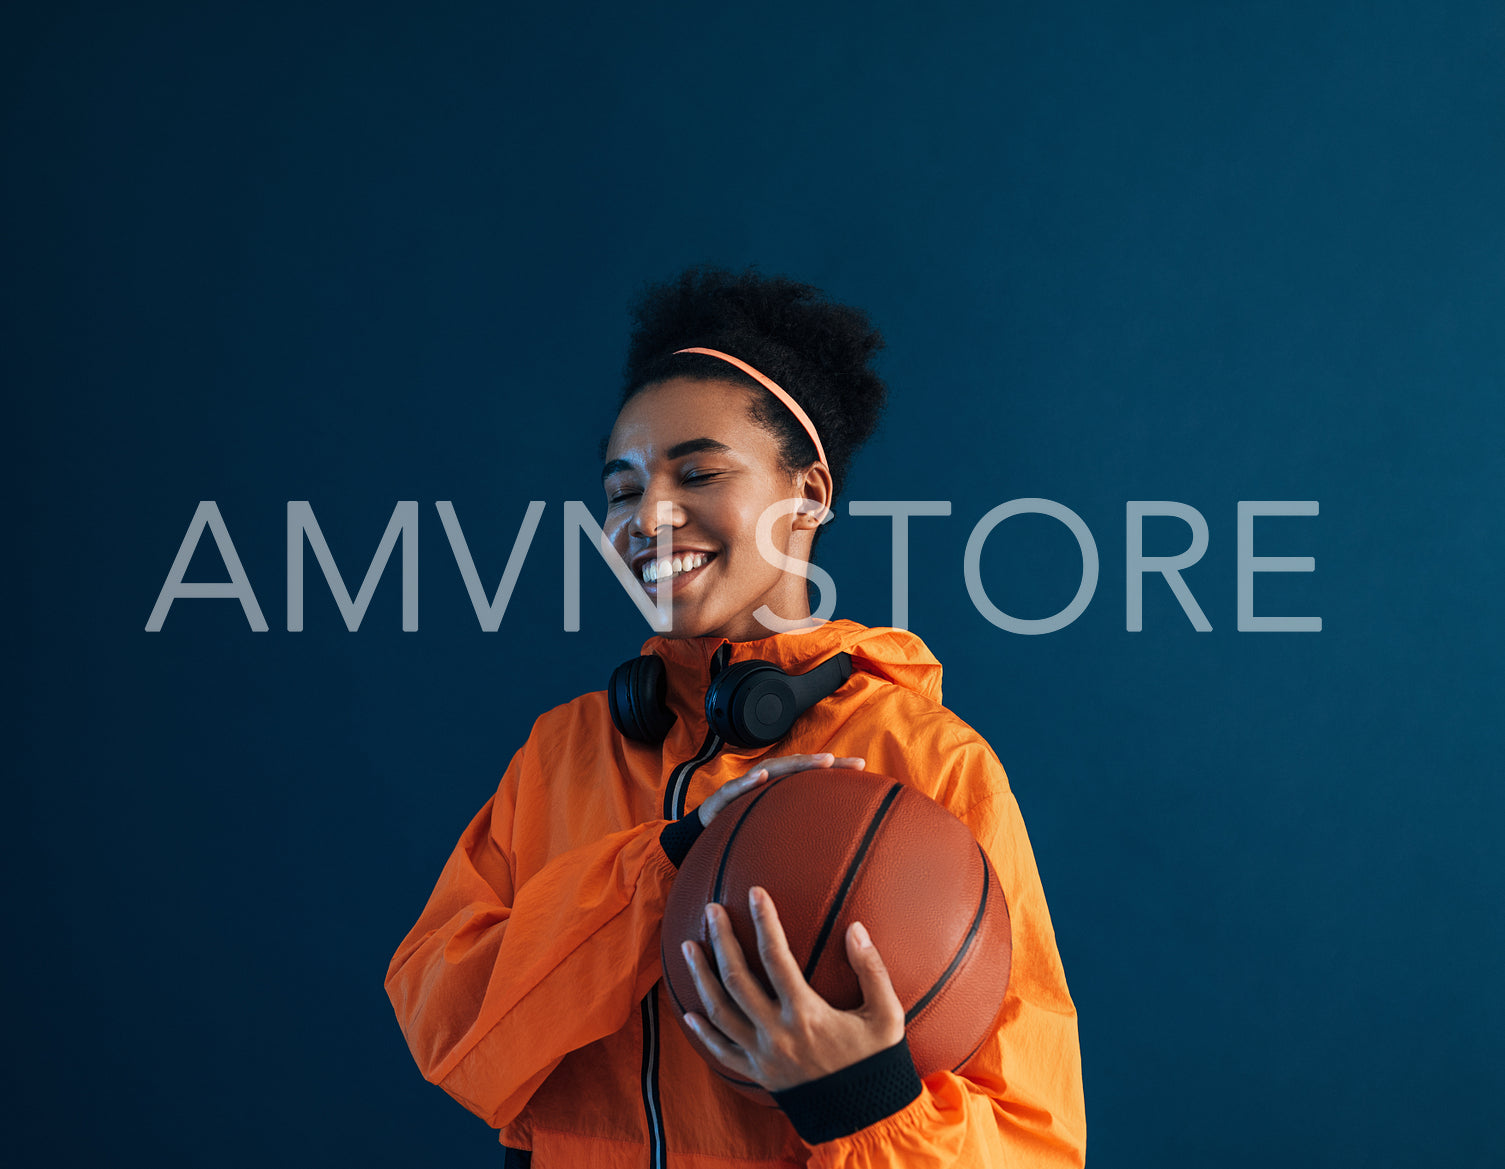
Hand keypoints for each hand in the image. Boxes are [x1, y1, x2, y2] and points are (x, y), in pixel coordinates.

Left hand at [680, 885, 905, 1092]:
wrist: (864, 1116)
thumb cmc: (876, 1062)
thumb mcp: (887, 1015)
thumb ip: (872, 970)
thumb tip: (856, 928)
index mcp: (806, 1014)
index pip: (777, 957)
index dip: (764, 921)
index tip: (755, 893)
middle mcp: (776, 1033)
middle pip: (736, 979)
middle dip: (721, 941)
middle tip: (711, 909)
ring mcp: (762, 1055)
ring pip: (719, 1011)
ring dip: (700, 977)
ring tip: (687, 946)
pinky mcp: (757, 1073)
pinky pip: (721, 1051)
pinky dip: (702, 1032)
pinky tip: (687, 1010)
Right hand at [697, 752, 864, 828]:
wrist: (703, 836)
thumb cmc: (742, 829)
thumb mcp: (775, 829)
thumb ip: (801, 826)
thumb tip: (839, 838)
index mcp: (778, 788)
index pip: (810, 774)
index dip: (835, 768)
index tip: (863, 768)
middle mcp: (763, 782)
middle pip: (795, 767)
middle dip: (821, 762)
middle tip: (845, 761)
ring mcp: (743, 788)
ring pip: (770, 770)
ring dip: (793, 764)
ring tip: (818, 761)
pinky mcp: (721, 799)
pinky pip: (733, 789)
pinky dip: (746, 782)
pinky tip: (759, 778)